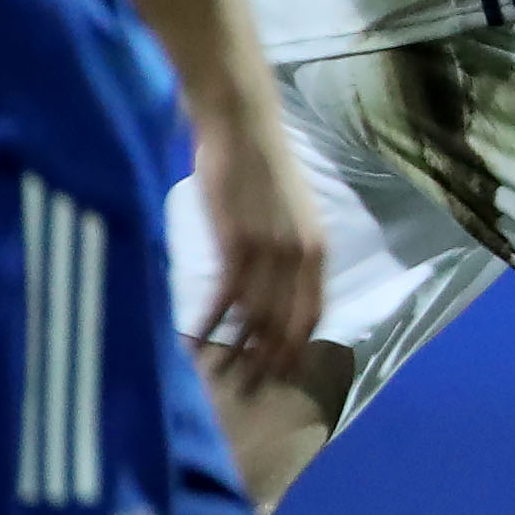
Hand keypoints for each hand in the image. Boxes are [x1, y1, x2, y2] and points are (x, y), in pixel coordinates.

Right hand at [184, 96, 326, 391]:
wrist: (241, 123)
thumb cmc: (260, 166)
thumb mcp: (289, 213)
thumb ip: (288, 250)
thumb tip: (276, 288)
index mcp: (317, 249)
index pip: (314, 313)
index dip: (298, 347)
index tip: (284, 373)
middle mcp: (300, 254)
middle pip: (286, 324)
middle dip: (269, 361)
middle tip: (250, 391)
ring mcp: (269, 248)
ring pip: (256, 316)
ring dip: (237, 350)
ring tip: (222, 375)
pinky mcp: (236, 239)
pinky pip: (226, 293)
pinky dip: (213, 320)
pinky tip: (197, 338)